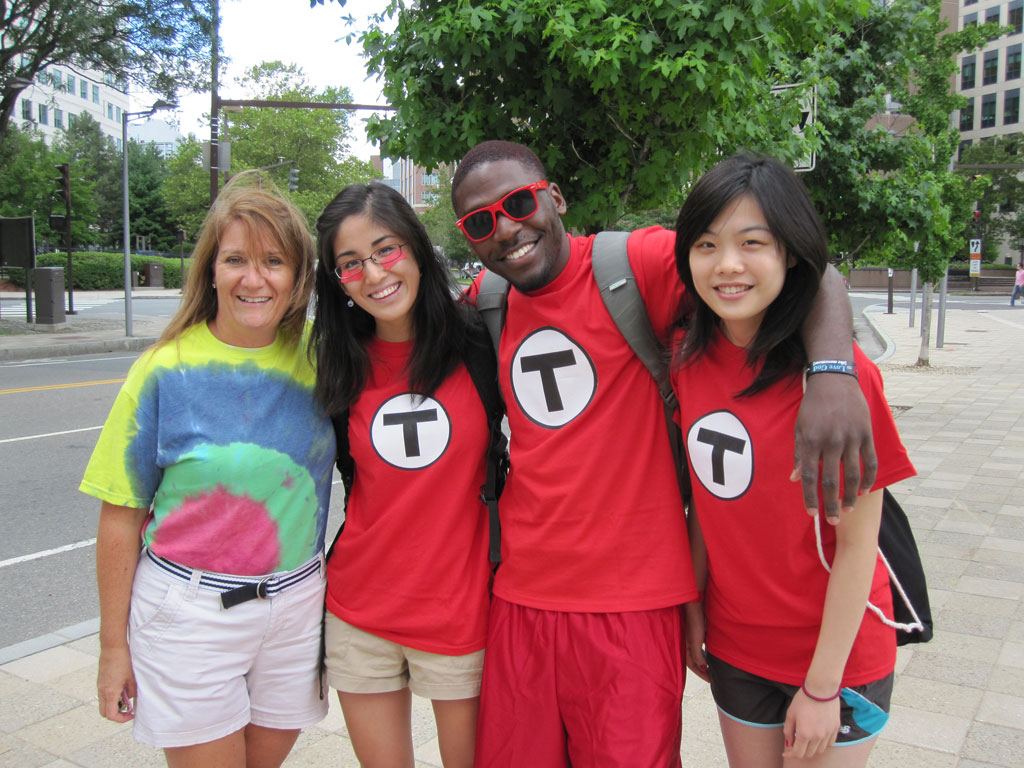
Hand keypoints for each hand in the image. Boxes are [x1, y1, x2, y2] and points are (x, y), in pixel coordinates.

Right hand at [97, 644, 135, 722]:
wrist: (112, 647)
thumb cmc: (123, 661)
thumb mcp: (132, 678)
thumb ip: (132, 692)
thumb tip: (130, 698)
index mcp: (110, 692)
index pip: (111, 715)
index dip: (121, 719)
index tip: (131, 715)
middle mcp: (102, 691)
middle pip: (105, 712)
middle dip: (116, 714)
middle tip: (128, 710)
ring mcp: (100, 686)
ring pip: (104, 703)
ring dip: (114, 705)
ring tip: (126, 696)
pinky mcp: (101, 681)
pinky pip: (104, 695)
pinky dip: (112, 696)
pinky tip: (122, 688)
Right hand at [682, 602, 709, 682]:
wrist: (696, 604)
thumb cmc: (694, 621)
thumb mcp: (695, 641)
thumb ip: (697, 656)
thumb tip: (704, 668)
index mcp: (685, 646)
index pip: (692, 665)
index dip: (701, 673)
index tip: (710, 680)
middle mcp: (688, 643)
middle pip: (694, 660)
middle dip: (702, 669)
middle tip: (712, 676)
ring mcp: (693, 637)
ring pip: (699, 653)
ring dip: (704, 660)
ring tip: (713, 666)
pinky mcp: (698, 631)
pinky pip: (702, 645)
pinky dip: (707, 651)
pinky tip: (712, 651)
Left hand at [782, 687, 839, 759]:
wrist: (821, 689)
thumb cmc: (803, 700)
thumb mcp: (790, 714)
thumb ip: (788, 730)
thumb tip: (789, 743)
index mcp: (804, 734)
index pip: (798, 753)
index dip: (790, 755)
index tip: (786, 752)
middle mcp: (817, 737)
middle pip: (809, 754)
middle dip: (800, 752)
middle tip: (795, 745)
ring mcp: (828, 734)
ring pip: (820, 750)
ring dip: (812, 749)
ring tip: (806, 740)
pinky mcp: (835, 729)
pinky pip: (829, 743)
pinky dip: (822, 744)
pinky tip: (817, 737)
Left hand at [792, 373, 875, 523]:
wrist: (834, 379)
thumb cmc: (813, 406)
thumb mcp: (800, 427)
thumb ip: (799, 454)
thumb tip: (795, 479)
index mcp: (812, 440)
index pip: (810, 476)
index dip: (810, 497)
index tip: (811, 512)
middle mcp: (832, 441)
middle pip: (832, 480)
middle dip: (832, 504)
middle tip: (833, 520)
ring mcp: (852, 437)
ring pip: (853, 475)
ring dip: (851, 496)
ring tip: (848, 510)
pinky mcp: (867, 433)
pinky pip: (870, 462)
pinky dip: (868, 479)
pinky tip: (864, 491)